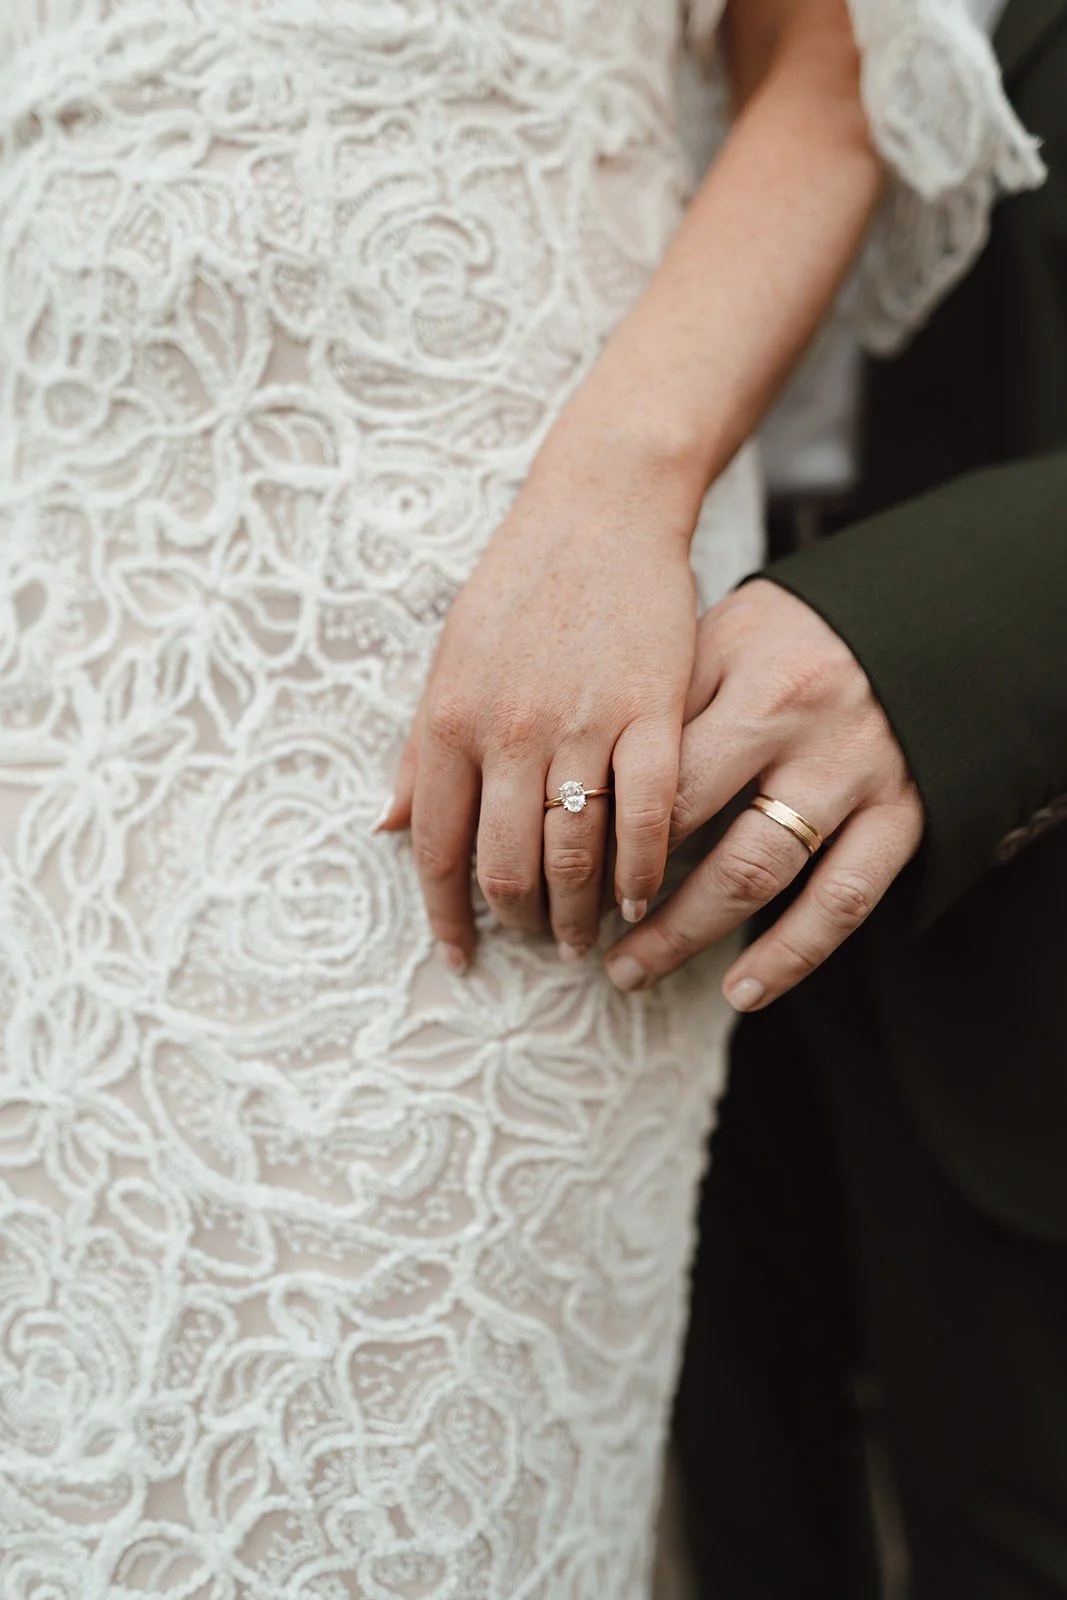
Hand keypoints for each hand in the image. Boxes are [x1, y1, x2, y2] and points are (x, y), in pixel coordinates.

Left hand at [379, 408, 704, 970]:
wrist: (598, 511)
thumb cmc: (516, 588)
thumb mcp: (448, 662)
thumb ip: (422, 752)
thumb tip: (386, 827)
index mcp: (450, 721)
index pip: (437, 849)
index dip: (447, 917)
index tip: (460, 957)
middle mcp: (509, 731)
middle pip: (509, 867)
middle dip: (523, 923)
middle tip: (539, 942)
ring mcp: (583, 724)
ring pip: (577, 853)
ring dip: (581, 912)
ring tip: (586, 936)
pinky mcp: (652, 711)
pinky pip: (650, 817)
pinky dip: (643, 870)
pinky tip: (640, 896)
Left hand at [604, 580, 923, 1004]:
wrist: (931, 619)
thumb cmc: (801, 631)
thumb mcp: (727, 636)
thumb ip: (668, 702)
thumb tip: (586, 781)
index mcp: (752, 679)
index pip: (656, 770)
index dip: (599, 828)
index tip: (554, 866)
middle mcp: (805, 728)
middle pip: (695, 826)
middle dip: (626, 891)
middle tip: (574, 935)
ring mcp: (857, 777)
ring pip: (760, 874)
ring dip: (687, 934)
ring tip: (630, 973)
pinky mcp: (905, 817)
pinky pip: (843, 903)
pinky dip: (790, 955)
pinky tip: (742, 992)